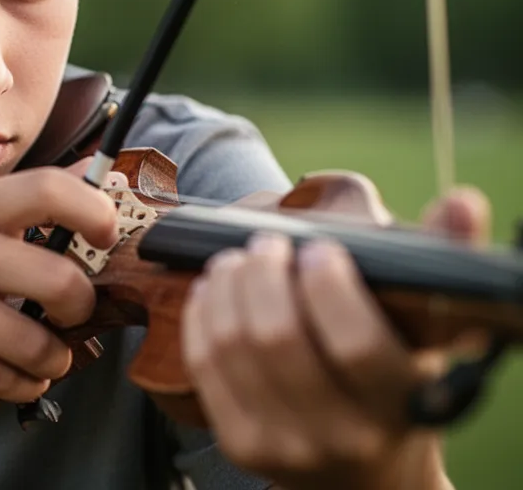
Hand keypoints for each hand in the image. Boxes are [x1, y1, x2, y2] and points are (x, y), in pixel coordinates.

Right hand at [0, 165, 117, 402]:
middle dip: (82, 309)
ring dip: (55, 359)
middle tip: (75, 314)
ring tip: (47, 355)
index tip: (108, 235)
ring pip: (37, 344)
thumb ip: (12, 210)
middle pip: (62, 281)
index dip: (95, 211)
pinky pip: (2, 380)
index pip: (49, 189)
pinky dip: (22, 385)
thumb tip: (93, 188)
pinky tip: (16, 376)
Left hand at [180, 186, 489, 489]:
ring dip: (228, 285)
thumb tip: (461, 203)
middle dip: (264, 273)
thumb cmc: (394, 381)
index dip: (328, 287)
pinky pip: (204, 365)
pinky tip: (213, 290)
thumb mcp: (429, 331)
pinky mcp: (242, 445)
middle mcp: (344, 435)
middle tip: (268, 245)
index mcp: (398, 402)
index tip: (320, 249)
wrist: (365, 473)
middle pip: (278, 337)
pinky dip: (204, 313)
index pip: (355, 344)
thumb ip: (444, 260)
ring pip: (233, 345)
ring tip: (238, 260)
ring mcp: (286, 445)